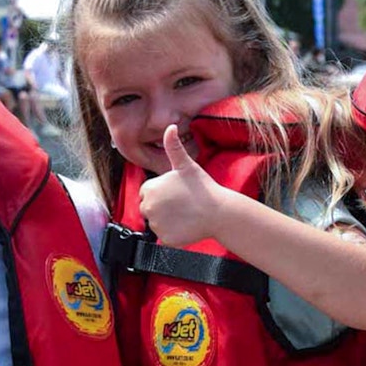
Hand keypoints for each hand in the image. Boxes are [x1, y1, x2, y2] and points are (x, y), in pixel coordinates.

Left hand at [138, 125, 228, 245]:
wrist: (218, 211)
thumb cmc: (203, 187)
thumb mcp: (186, 165)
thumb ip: (173, 147)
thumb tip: (170, 127)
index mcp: (149, 189)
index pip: (147, 193)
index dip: (162, 193)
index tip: (177, 193)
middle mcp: (148, 207)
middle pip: (149, 209)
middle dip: (162, 207)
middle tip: (182, 204)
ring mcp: (156, 225)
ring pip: (157, 223)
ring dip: (167, 220)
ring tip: (185, 214)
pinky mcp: (164, 239)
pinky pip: (165, 236)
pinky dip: (174, 233)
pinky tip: (186, 225)